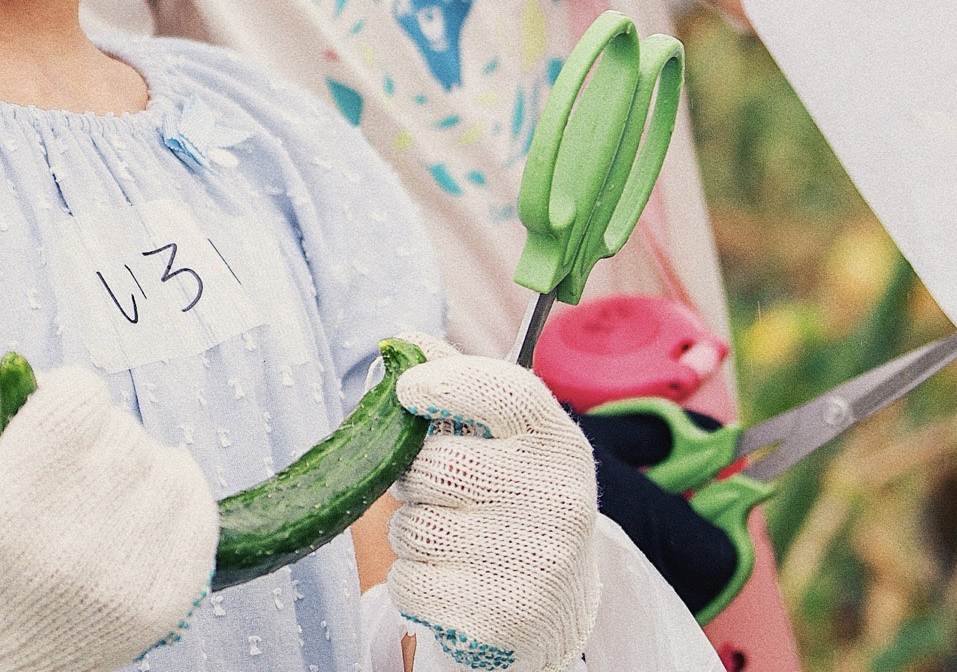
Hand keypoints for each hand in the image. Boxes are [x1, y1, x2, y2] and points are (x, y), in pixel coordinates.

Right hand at [0, 362, 216, 671]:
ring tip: (97, 498)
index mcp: (8, 508)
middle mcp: (69, 546)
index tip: (54, 422)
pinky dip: (173, 496)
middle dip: (97, 436)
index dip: (66, 397)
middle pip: (122, 430)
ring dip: (136, 466)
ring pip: (163, 462)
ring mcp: (123, 578)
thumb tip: (24, 363)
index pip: (80, 398)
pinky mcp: (165, 600)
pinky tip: (137, 512)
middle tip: (68, 473)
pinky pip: (198, 506)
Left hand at [389, 342, 600, 671]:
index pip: (504, 391)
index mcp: (560, 445)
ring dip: (412, 531)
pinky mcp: (499, 617)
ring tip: (453, 539)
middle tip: (439, 489)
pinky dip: (412, 581)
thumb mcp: (506, 443)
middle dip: (415, 476)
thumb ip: (457, 386)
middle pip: (434, 464)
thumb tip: (396, 339)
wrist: (551, 610)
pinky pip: (408, 580)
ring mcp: (533, 562)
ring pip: (413, 525)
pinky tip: (452, 581)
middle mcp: (558, 501)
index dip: (445, 382)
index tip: (408, 389)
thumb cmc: (513, 506)